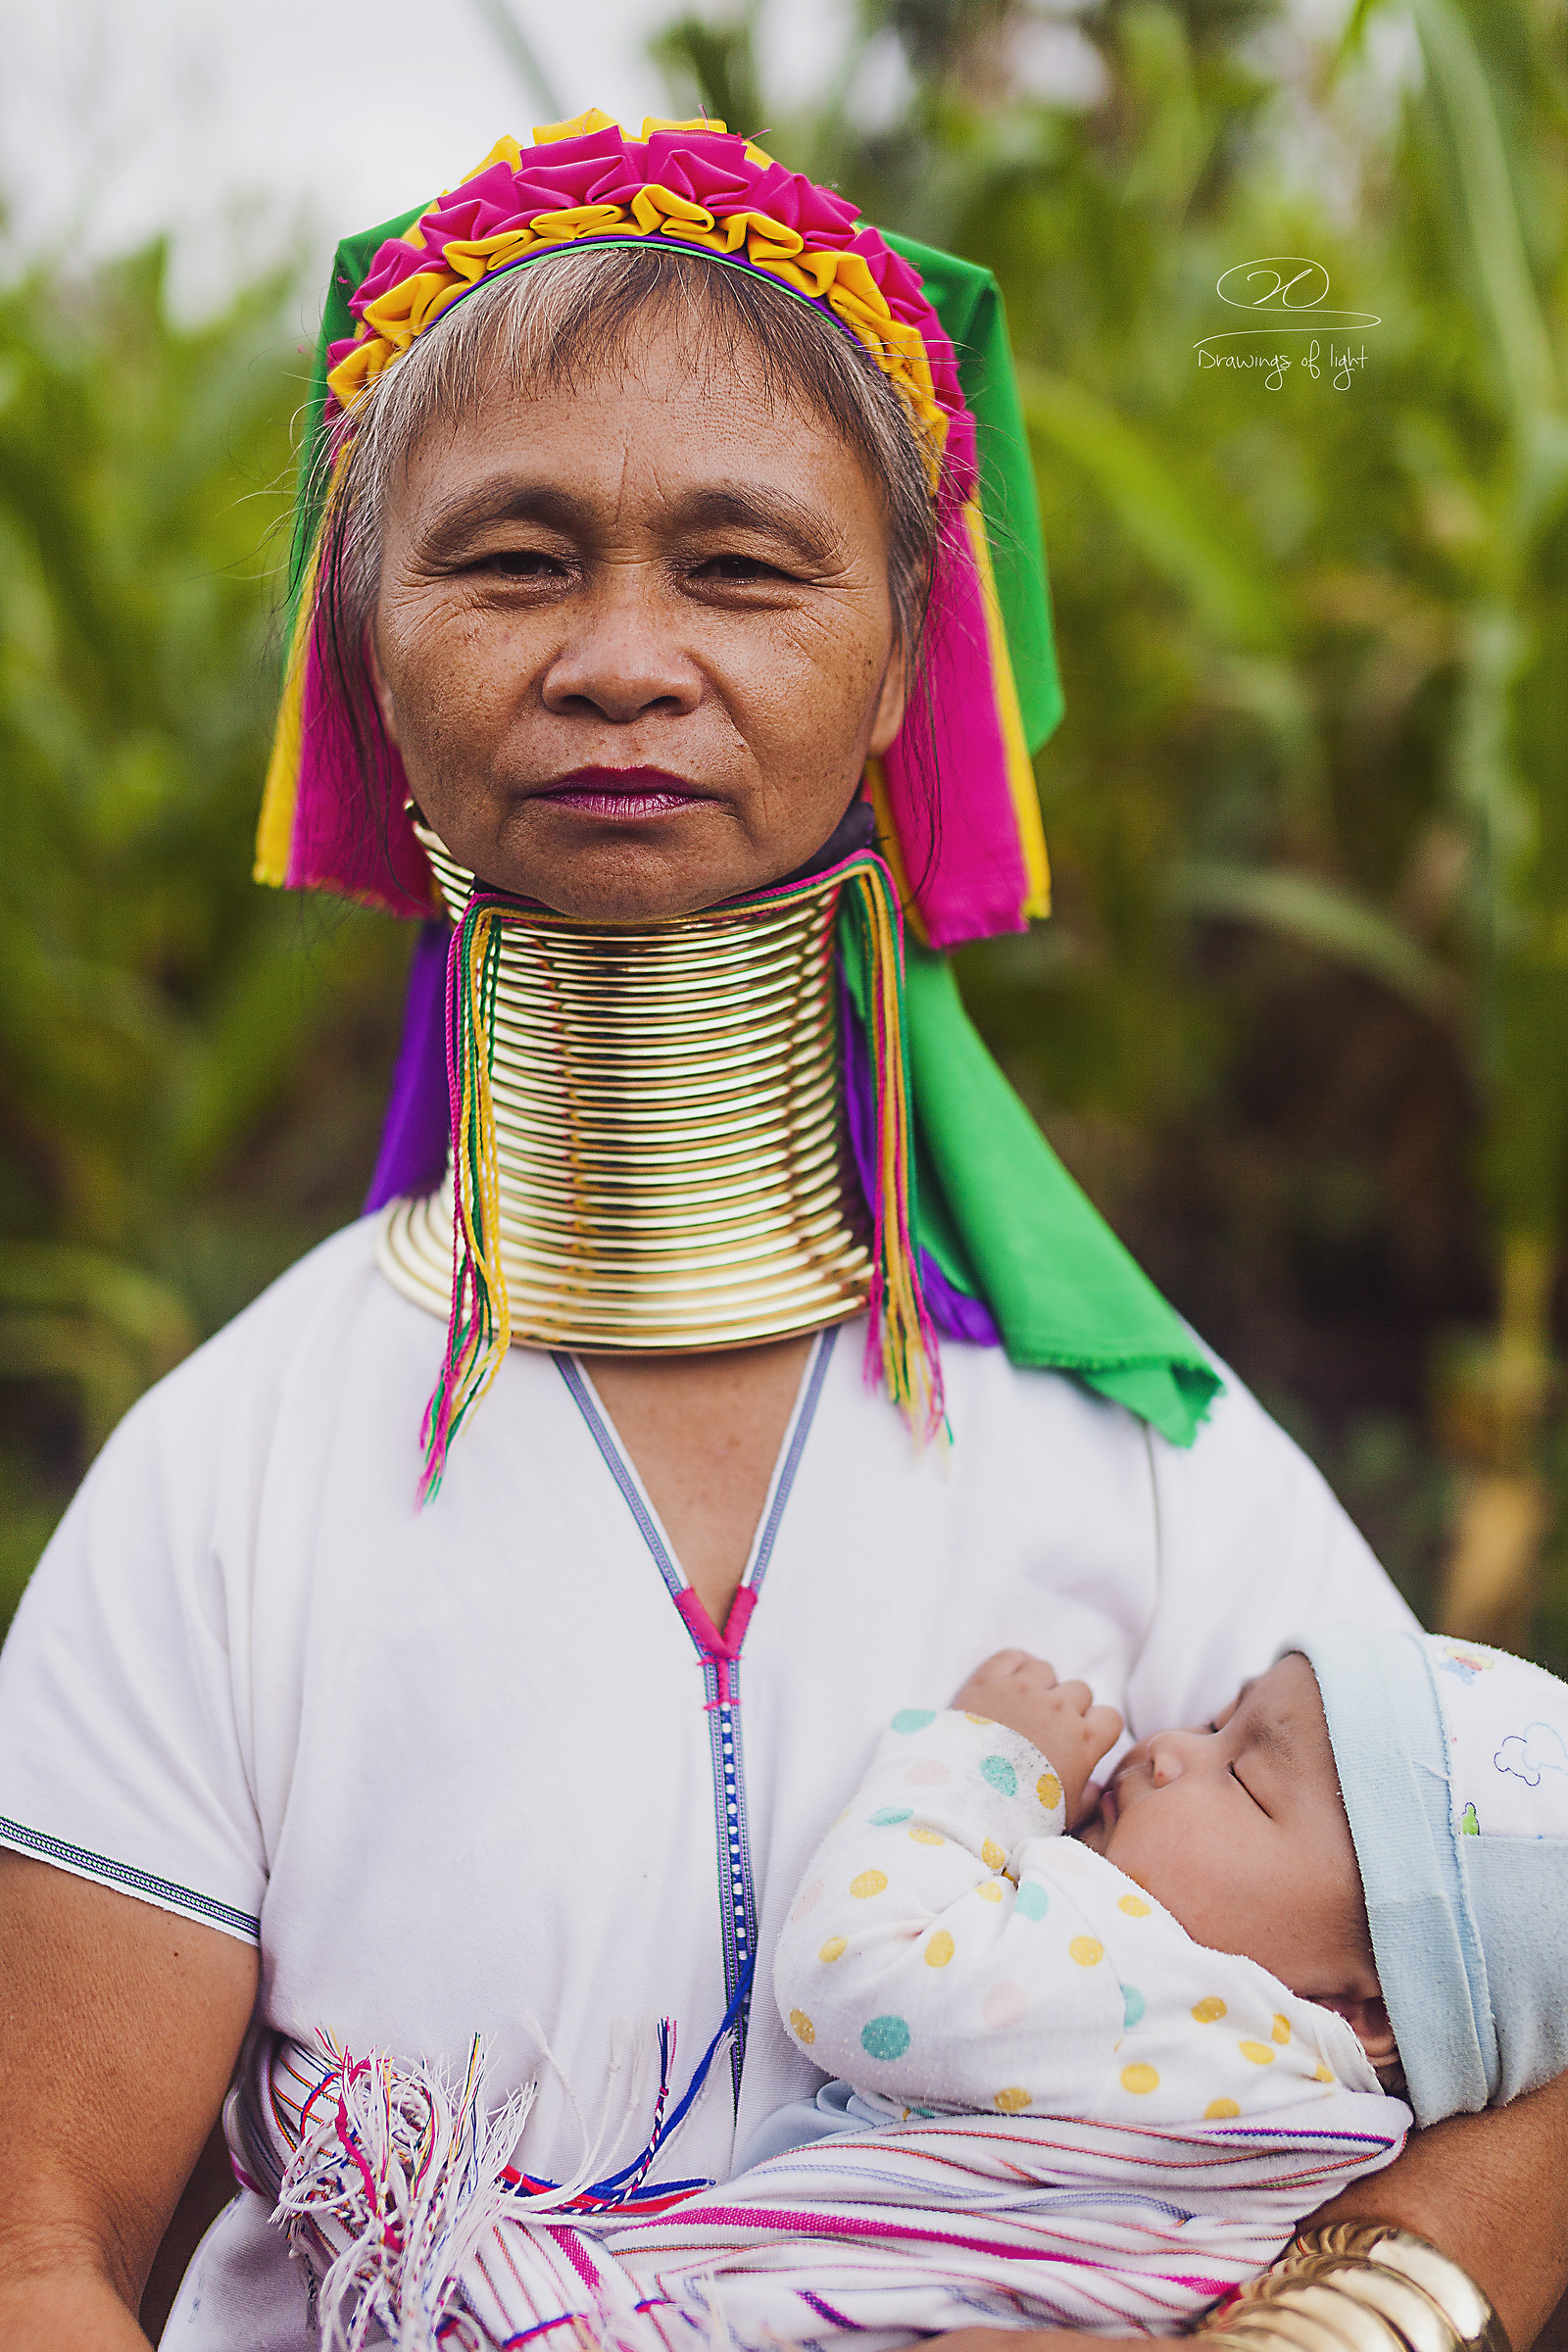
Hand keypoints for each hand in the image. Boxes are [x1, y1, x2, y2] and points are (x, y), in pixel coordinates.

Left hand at [951, 1650, 1121, 1823]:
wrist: (966, 1799)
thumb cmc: (1019, 1812)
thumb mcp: (1064, 1815)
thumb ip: (1088, 1799)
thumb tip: (1097, 1789)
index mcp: (1083, 1740)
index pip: (1110, 1717)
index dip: (1097, 1727)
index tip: (1081, 1739)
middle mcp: (1058, 1708)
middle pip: (1080, 1690)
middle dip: (1068, 1708)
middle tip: (1046, 1729)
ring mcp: (1023, 1690)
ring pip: (1046, 1670)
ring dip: (1039, 1685)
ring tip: (1022, 1708)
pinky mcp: (989, 1681)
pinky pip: (1012, 1656)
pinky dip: (1013, 1665)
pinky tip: (1007, 1683)